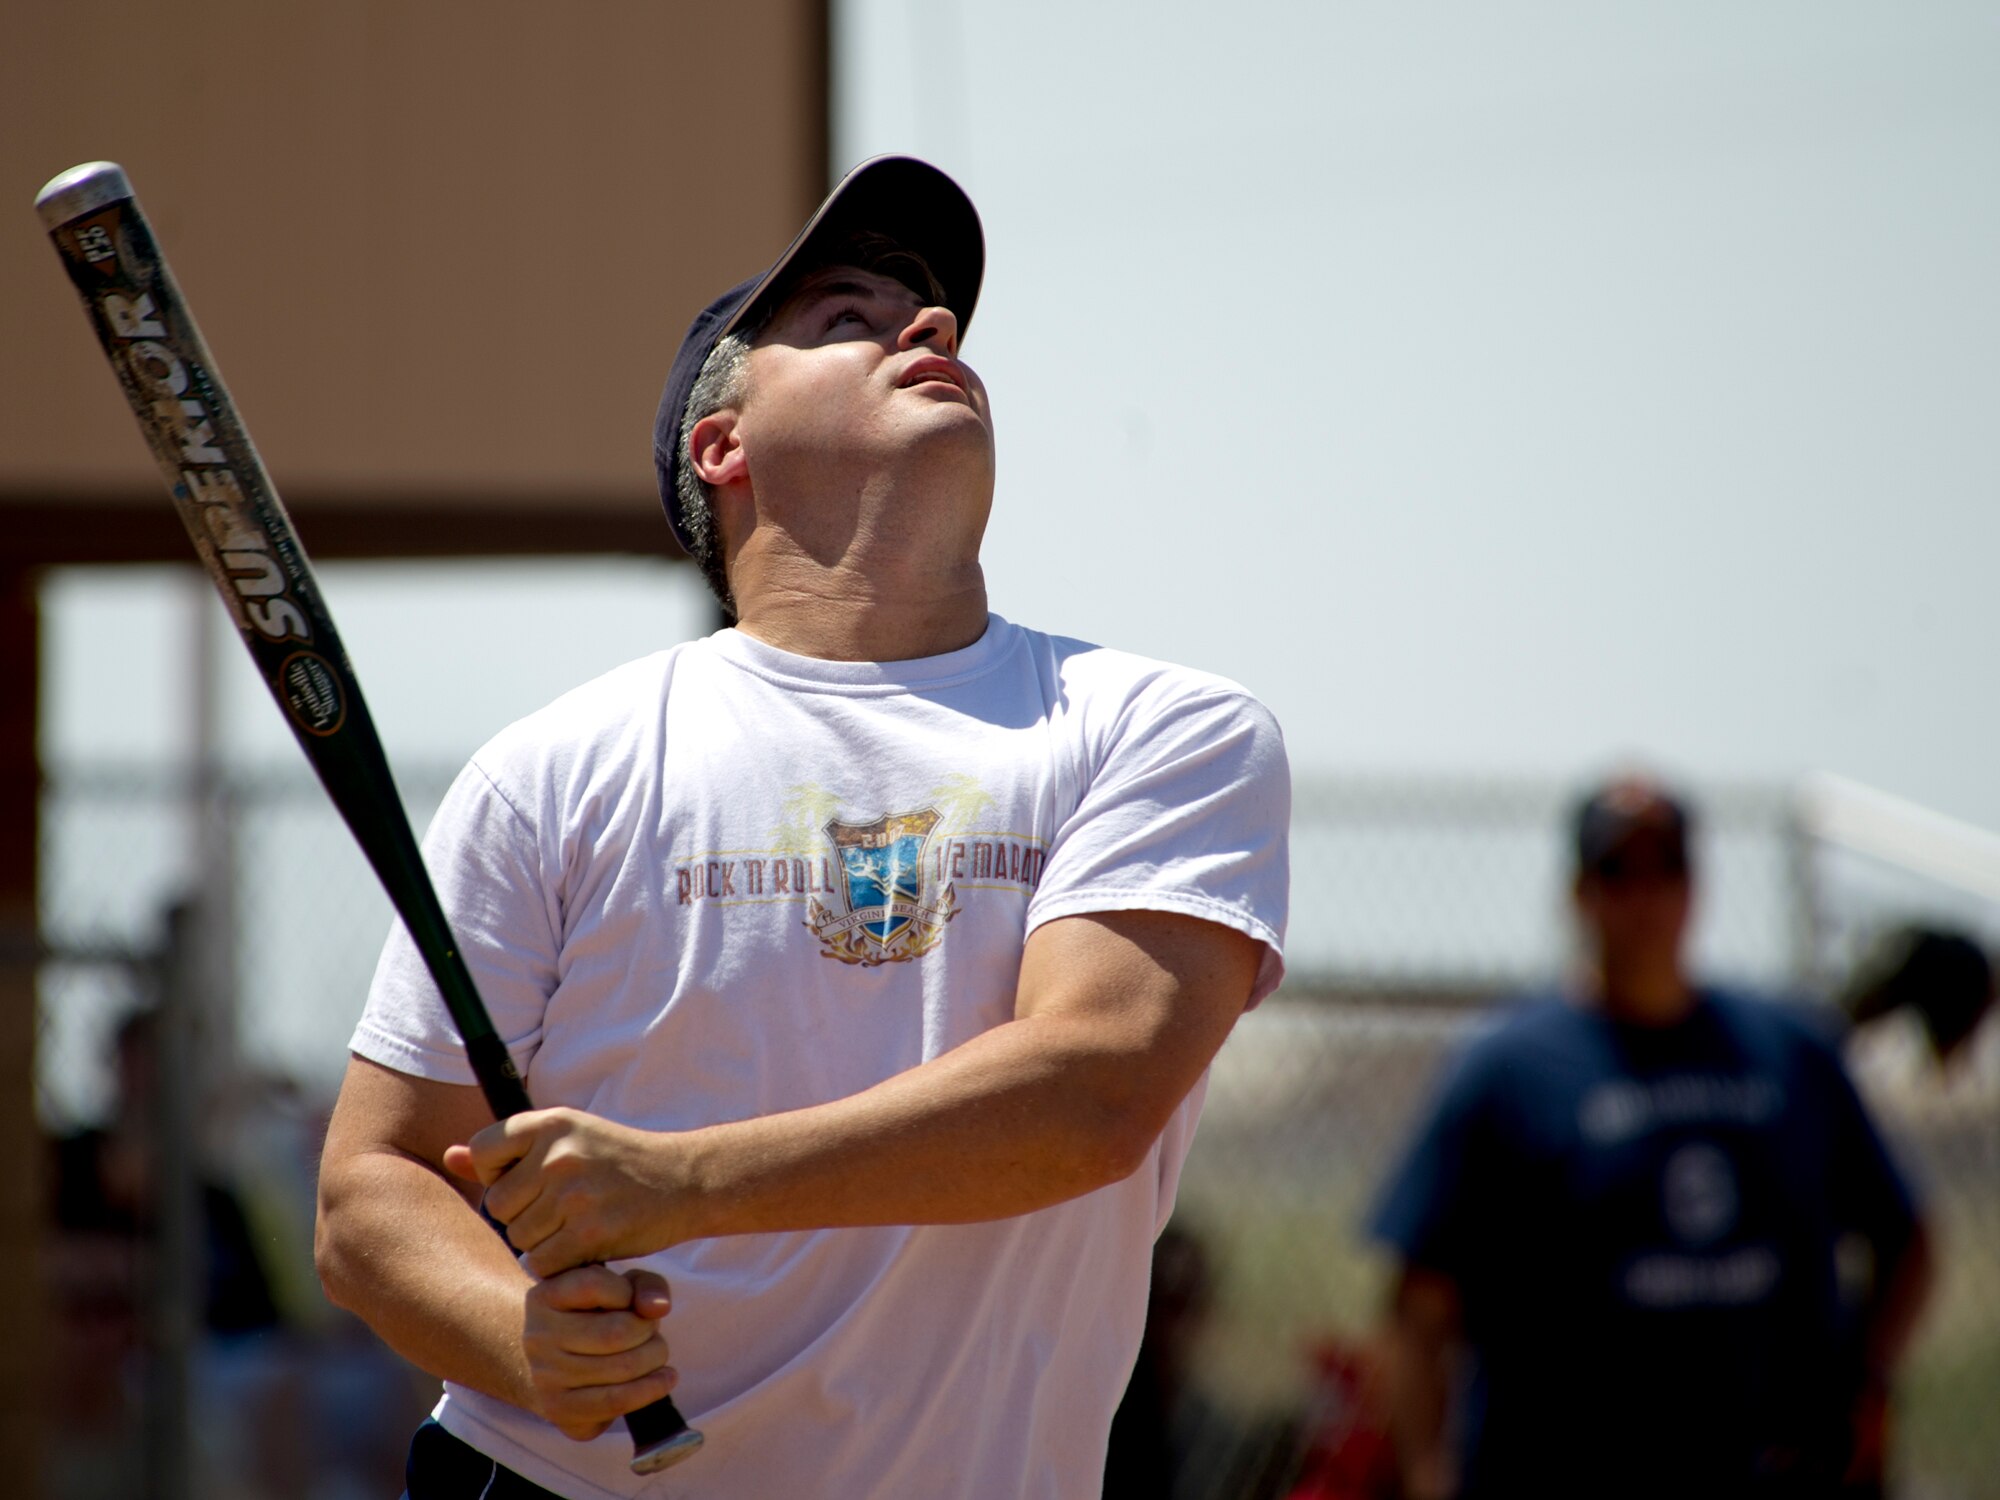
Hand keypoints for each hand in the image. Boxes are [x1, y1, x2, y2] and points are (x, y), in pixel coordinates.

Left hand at [444, 1108, 690, 1275]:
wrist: (685, 1179)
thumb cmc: (618, 1161)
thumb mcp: (568, 1138)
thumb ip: (507, 1150)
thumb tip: (449, 1157)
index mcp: (551, 1122)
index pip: (482, 1151)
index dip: (499, 1174)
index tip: (532, 1178)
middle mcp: (560, 1153)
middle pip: (499, 1204)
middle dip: (524, 1214)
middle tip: (564, 1208)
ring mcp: (575, 1193)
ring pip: (520, 1237)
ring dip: (544, 1242)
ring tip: (579, 1224)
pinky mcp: (591, 1231)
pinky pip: (544, 1263)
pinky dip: (561, 1264)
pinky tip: (587, 1246)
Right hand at [520, 1265, 677, 1440]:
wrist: (552, 1362)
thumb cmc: (594, 1316)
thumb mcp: (618, 1286)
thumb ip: (646, 1285)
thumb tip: (659, 1308)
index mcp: (544, 1296)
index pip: (593, 1285)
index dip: (627, 1292)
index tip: (632, 1301)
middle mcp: (538, 1337)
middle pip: (616, 1333)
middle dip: (649, 1331)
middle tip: (651, 1332)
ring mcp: (545, 1377)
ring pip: (622, 1369)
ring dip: (654, 1359)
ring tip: (655, 1354)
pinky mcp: (558, 1410)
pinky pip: (616, 1402)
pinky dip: (651, 1390)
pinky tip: (664, 1379)